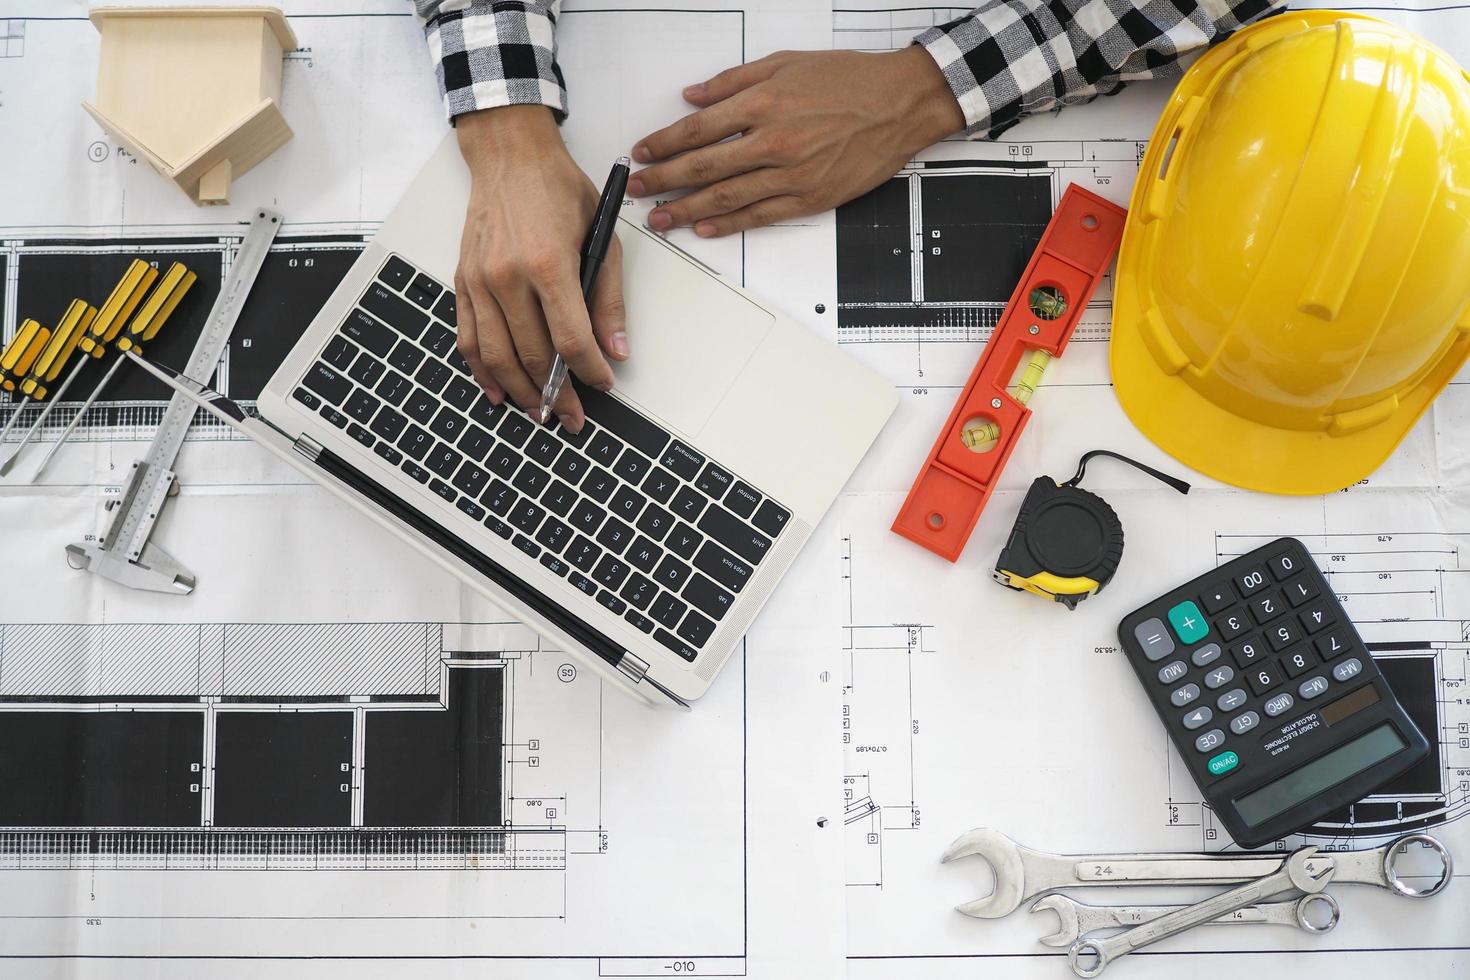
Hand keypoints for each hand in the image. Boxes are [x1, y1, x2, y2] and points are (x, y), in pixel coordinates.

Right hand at [454, 106, 627, 430]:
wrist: (509, 154)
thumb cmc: (558, 189)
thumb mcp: (602, 235)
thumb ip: (608, 297)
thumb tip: (616, 348)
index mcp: (549, 263)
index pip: (571, 338)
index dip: (590, 371)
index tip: (604, 385)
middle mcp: (508, 275)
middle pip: (533, 355)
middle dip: (557, 394)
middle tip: (574, 417)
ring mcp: (480, 280)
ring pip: (497, 356)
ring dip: (520, 392)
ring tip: (541, 414)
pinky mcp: (462, 281)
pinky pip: (467, 338)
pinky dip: (482, 371)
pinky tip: (498, 392)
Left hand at [628, 46, 961, 236]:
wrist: (900, 103)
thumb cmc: (849, 80)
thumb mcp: (786, 63)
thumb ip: (734, 81)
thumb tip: (693, 96)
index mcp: (763, 103)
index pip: (698, 129)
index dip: (664, 144)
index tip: (643, 154)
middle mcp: (773, 141)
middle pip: (704, 167)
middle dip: (664, 181)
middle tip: (639, 190)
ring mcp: (791, 174)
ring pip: (726, 197)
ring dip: (687, 210)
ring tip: (661, 218)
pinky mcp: (810, 198)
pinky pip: (760, 216)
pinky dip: (729, 224)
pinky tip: (705, 228)